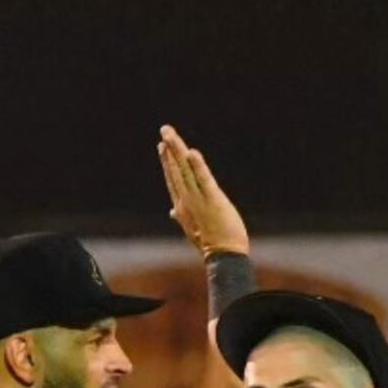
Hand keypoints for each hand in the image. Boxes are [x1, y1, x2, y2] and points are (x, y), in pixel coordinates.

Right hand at [158, 124, 248, 257]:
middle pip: (176, 170)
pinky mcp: (213, 199)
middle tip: (164, 130)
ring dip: (178, 151)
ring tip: (171, 135)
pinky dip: (197, 166)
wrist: (224, 257)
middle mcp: (187, 200)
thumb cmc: (211, 243)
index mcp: (182, 206)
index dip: (167, 162)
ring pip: (185, 171)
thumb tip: (171, 212)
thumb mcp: (193, 228)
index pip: (173, 179)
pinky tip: (191, 152)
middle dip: (170, 150)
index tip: (162, 146)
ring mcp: (198, 199)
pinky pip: (204, 179)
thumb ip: (181, 217)